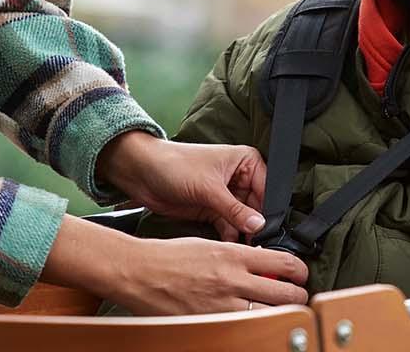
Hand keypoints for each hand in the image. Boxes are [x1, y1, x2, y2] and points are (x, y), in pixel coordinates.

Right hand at [43, 215, 307, 313]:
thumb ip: (239, 256)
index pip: (285, 263)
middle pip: (286, 293)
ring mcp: (222, 305)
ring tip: (281, 311)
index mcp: (233, 255)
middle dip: (299, 295)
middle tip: (299, 296)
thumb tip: (264, 265)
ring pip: (271, 315)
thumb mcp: (209, 245)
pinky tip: (254, 322)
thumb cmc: (168, 256)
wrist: (138, 271)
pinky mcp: (210, 323)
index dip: (301, 271)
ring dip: (282, 314)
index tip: (301, 274)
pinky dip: (254, 326)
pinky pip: (243, 329)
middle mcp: (232, 280)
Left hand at [99, 131, 267, 240]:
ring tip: (244, 248)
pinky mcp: (213, 210)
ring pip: (243, 220)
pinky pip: (229, 226)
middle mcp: (239, 178)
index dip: (268, 209)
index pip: (267, 188)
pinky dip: (229, 237)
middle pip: (258, 207)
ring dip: (242, 234)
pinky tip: (229, 247)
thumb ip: (235, 209)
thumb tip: (258, 225)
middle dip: (255, 225)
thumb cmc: (174, 164)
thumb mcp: (209, 188)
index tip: (267, 230)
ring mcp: (226, 195)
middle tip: (256, 243)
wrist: (142, 173)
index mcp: (246, 161)